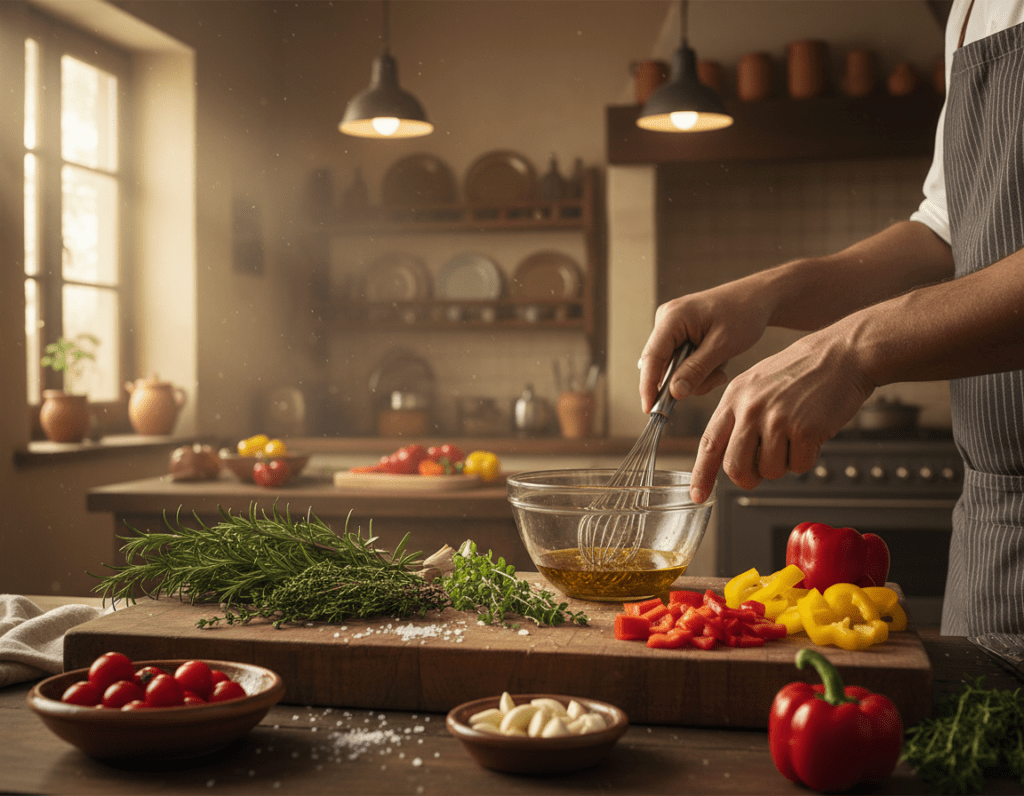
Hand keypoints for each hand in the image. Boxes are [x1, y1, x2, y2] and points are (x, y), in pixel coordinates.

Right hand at [639, 280, 773, 412]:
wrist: (758, 298)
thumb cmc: (743, 314)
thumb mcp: (722, 345)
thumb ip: (696, 370)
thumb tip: (674, 394)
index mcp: (672, 317)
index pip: (652, 357)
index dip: (648, 385)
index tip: (648, 409)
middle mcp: (666, 321)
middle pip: (662, 365)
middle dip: (688, 379)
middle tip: (717, 377)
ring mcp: (671, 328)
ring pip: (673, 368)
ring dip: (698, 375)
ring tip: (721, 364)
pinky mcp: (678, 335)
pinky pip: (681, 362)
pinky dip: (699, 369)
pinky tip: (717, 359)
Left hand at [689, 324, 874, 503]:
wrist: (842, 354)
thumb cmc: (801, 371)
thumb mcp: (755, 385)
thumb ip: (738, 417)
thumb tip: (726, 456)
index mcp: (734, 398)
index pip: (710, 443)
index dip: (702, 474)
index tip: (698, 494)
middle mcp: (751, 409)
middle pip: (736, 467)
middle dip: (748, 477)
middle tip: (761, 470)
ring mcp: (777, 419)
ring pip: (770, 471)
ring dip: (784, 464)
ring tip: (794, 437)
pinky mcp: (804, 429)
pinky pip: (799, 466)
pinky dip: (807, 458)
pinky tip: (811, 434)